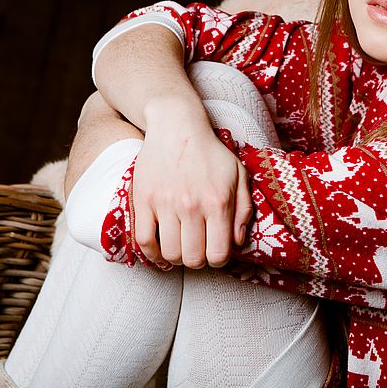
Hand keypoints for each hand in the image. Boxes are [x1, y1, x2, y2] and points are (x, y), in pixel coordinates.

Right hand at [131, 103, 252, 268]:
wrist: (176, 126)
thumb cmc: (211, 152)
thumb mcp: (238, 175)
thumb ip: (243, 210)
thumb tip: (237, 242)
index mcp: (217, 202)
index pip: (218, 254)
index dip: (218, 259)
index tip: (214, 251)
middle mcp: (191, 206)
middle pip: (193, 259)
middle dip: (197, 260)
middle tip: (196, 249)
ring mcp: (164, 204)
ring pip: (169, 253)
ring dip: (175, 258)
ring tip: (179, 247)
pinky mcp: (143, 200)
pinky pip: (143, 241)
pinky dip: (151, 253)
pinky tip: (159, 249)